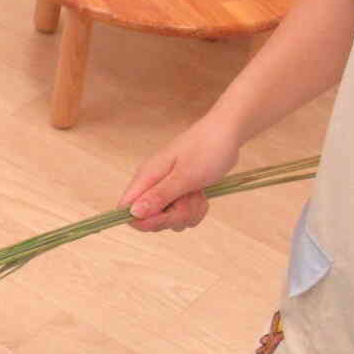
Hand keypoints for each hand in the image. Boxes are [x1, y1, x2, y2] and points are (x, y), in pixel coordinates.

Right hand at [121, 115, 241, 232]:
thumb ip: (158, 196)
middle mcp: (152, 184)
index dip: (143, 220)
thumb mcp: (184, 176)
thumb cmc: (206, 150)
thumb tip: (132, 212)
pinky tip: (202, 194)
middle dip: (173, 216)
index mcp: (147, 177)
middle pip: (150, 218)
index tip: (166, 214)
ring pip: (169, 218)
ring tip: (198, 192)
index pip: (127, 208)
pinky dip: (195, 209)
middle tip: (188, 198)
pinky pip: (182, 214)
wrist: (227, 133)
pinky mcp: (180, 192)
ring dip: (187, 212)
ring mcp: (167, 189)